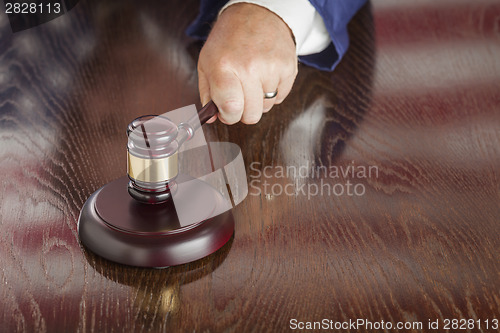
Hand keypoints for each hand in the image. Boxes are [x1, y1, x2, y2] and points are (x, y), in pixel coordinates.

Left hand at [198, 3, 297, 124]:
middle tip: (240, 96)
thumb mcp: (207, 63)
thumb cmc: (229, 40)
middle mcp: (249, 68)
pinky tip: (265, 76)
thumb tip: (213, 118)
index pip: (231, 109)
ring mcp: (271, 68)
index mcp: (224, 67)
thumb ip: (207, 94)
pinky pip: (280, 98)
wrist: (256, 14)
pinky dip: (273, 92)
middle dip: (244, 112)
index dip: (229, 116)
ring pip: (266, 108)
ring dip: (258, 100)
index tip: (227, 111)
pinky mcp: (288, 68)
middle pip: (251, 115)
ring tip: (253, 80)